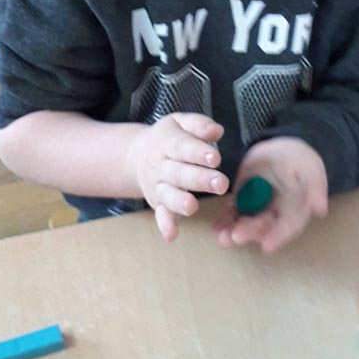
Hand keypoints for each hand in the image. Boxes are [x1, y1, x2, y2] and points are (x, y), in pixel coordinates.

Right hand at [130, 114, 226, 241]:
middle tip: (221, 184)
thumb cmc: (169, 138)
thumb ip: (199, 125)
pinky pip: (160, 214)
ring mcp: (157, 186)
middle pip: (179, 173)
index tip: (215, 158)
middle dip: (199, 179)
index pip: (182, 146)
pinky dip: (165, 225)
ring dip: (180, 202)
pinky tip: (171, 236)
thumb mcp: (180, 122)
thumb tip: (217, 131)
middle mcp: (160, 165)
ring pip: (168, 194)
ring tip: (194, 207)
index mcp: (167, 141)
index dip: (198, 152)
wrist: (137, 155)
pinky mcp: (157, 203)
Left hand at [214, 137, 327, 253]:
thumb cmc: (301, 160)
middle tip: (236, 236)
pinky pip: (232, 212)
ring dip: (233, 232)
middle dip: (250, 232)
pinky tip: (215, 230)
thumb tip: (320, 209)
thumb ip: (316, 187)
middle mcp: (275, 214)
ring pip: (245, 223)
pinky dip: (224, 222)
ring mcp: (257, 208)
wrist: (283, 148)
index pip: (288, 226)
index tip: (267, 246)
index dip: (278, 236)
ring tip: (222, 238)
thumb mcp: (312, 168)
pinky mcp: (242, 199)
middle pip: (263, 227)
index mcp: (295, 209)